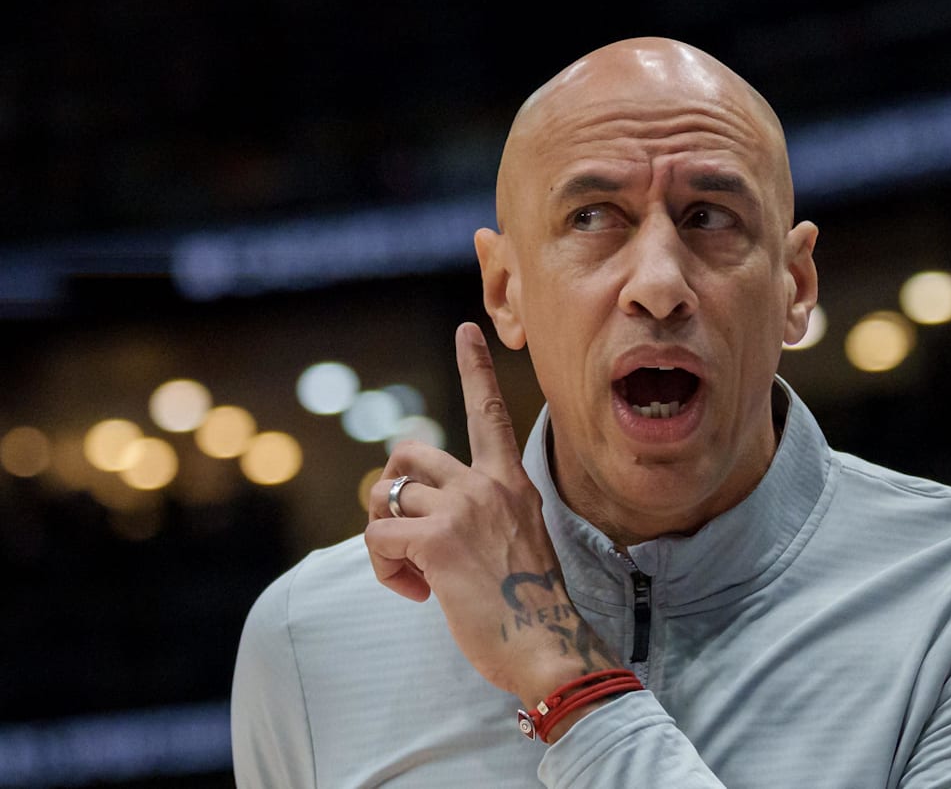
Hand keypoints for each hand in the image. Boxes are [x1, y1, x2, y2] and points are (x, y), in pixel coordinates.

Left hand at [364, 322, 620, 706]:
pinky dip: (385, 570)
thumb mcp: (519, 540)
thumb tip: (428, 517)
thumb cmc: (531, 606)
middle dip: (388, 492)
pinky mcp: (439, 540)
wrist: (547, 644)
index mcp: (512, 483)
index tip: (464, 330)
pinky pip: (378, 539)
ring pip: (385, 497)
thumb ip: (483, 514)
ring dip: (383, 540)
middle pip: (408, 452)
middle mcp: (489, 485)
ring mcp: (465, 509)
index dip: (473, 368)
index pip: (490, 412)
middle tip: (401, 536)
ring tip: (414, 575)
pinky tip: (417, 592)